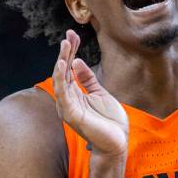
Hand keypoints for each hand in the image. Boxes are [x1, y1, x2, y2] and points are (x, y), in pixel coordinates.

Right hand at [52, 30, 128, 157]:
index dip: (70, 51)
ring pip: (60, 79)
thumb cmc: (109, 122)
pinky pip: (63, 93)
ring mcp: (68, 106)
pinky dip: (61, 78)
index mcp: (74, 94)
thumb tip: (77, 62)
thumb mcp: (100, 93)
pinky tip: (62, 64)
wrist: (117, 142)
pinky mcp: (71, 113)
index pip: (68, 68)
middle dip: (66, 52)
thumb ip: (87, 79)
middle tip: (69, 35)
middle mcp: (68, 99)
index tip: (73, 35)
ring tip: (65, 44)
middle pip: (62, 71)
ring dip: (62, 60)